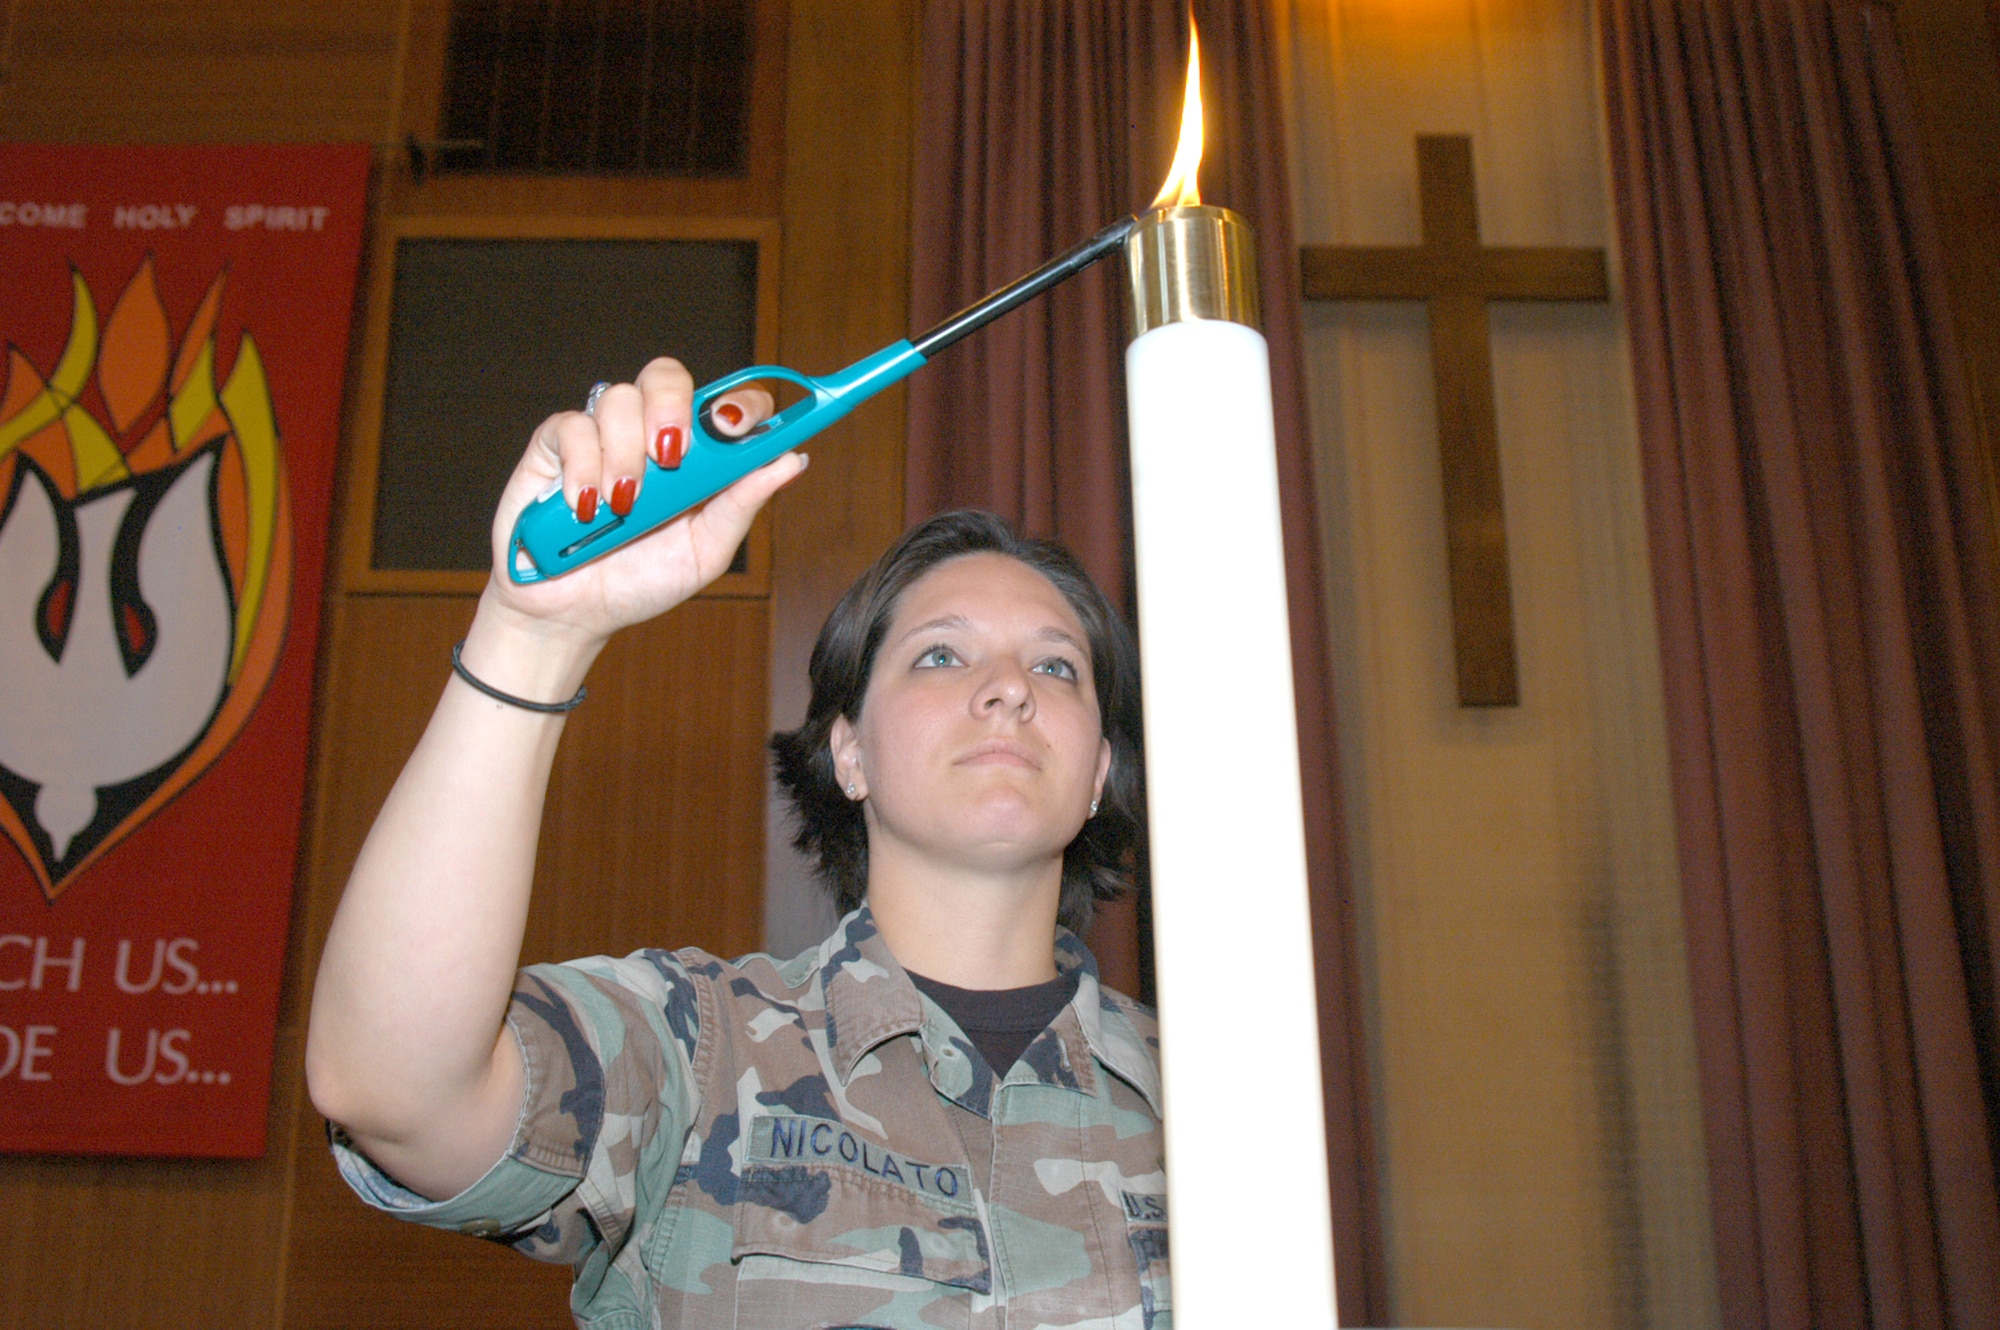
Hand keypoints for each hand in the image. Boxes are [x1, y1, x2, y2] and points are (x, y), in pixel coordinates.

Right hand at [480, 357, 796, 644]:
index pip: (724, 405)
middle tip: (673, 455)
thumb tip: (793, 461)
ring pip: (620, 398)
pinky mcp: (556, 444)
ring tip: (623, 505)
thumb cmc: (642, 581)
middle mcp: (650, 435)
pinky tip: (587, 507)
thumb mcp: (705, 551)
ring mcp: (603, 435)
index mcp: (696, 457)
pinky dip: (583, 467)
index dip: (739, 404)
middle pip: (666, 375)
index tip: (736, 427)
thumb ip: (742, 503)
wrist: (574, 614)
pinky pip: (573, 426)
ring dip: (626, 454)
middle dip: (673, 405)